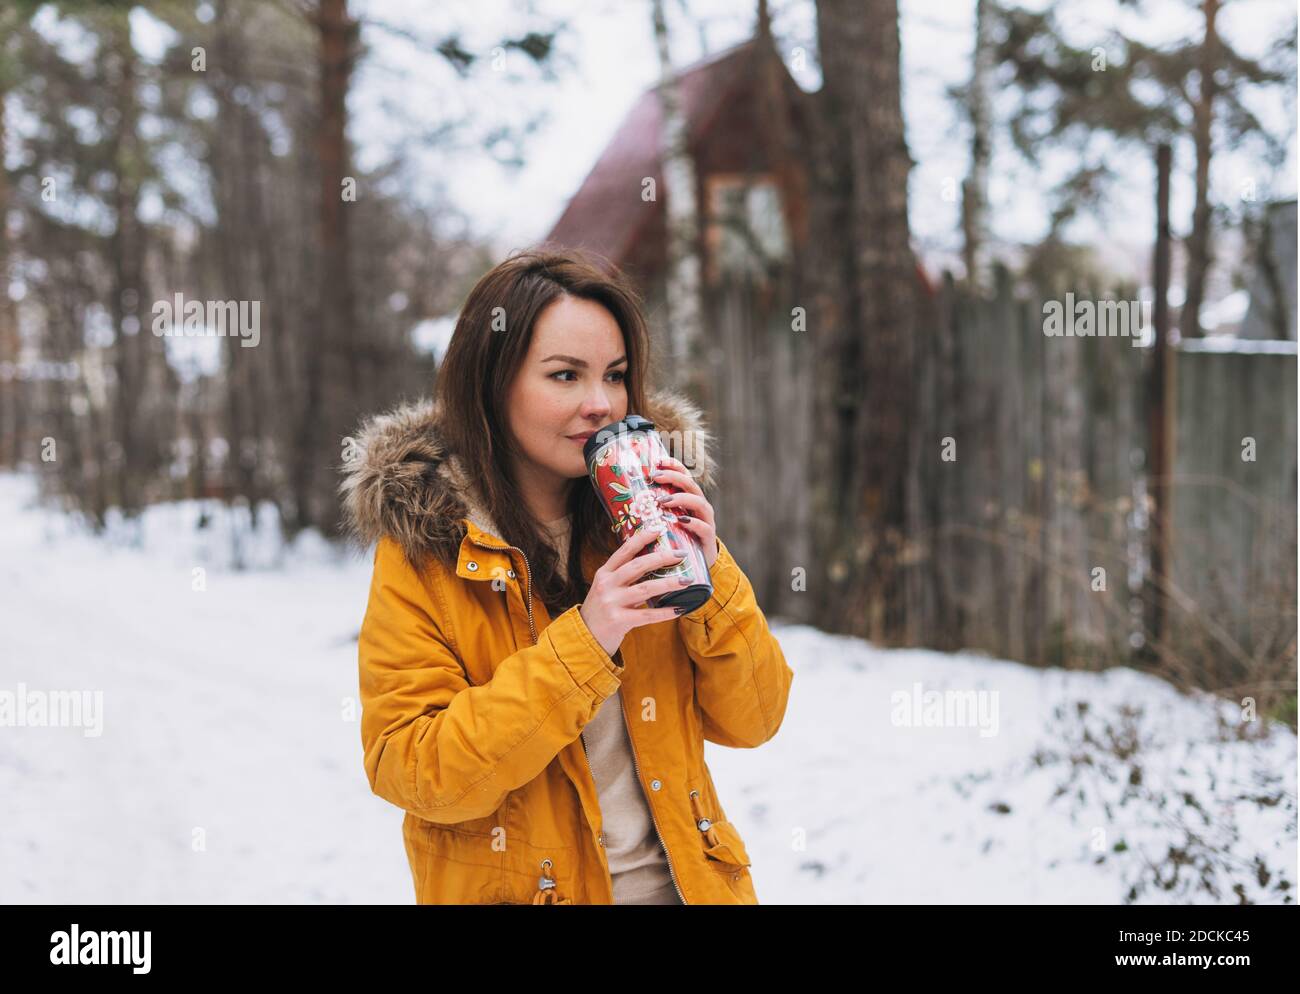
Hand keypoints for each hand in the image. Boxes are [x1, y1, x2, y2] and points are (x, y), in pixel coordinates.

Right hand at [579, 525, 695, 656]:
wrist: (585, 638)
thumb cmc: (602, 610)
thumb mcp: (608, 589)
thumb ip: (626, 578)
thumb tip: (655, 564)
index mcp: (605, 573)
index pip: (625, 550)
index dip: (642, 538)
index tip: (659, 528)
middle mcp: (606, 584)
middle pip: (638, 565)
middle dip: (662, 558)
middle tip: (682, 555)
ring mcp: (611, 602)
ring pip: (646, 588)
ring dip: (669, 583)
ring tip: (687, 580)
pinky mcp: (618, 620)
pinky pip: (647, 615)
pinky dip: (665, 612)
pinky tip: (679, 609)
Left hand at [651, 455, 717, 569]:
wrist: (695, 568)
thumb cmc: (675, 542)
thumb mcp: (664, 524)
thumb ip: (653, 513)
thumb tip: (625, 502)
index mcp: (689, 500)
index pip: (684, 476)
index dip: (674, 466)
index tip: (658, 461)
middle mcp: (700, 508)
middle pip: (691, 485)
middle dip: (674, 478)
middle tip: (656, 477)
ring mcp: (706, 522)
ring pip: (699, 503)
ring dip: (681, 499)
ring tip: (663, 501)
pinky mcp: (708, 539)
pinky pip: (704, 528)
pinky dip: (693, 523)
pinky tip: (681, 521)